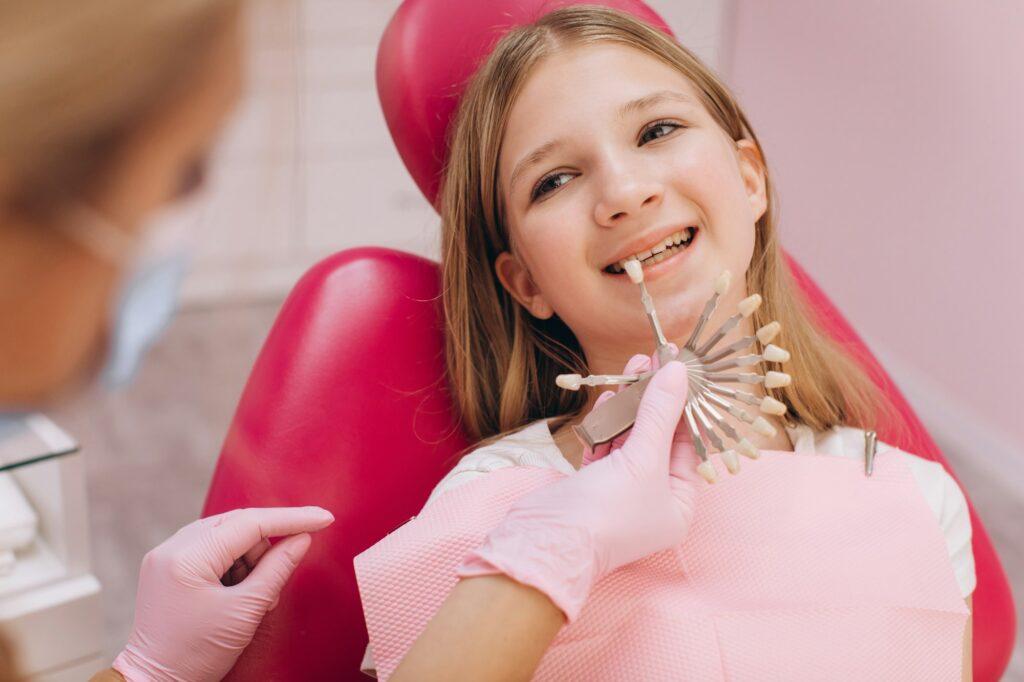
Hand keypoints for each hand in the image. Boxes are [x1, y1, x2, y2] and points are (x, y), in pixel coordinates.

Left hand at [112, 506, 333, 681]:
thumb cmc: (196, 654)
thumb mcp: (246, 612)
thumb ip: (277, 569)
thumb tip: (302, 539)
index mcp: (188, 557)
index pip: (251, 523)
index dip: (292, 519)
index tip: (324, 517)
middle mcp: (172, 547)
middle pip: (238, 524)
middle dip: (266, 546)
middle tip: (278, 578)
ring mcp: (166, 555)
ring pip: (226, 534)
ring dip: (249, 558)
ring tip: (251, 596)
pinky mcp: (167, 566)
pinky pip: (210, 548)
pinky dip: (232, 564)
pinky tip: (235, 592)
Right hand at [458, 354, 700, 620]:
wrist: (545, 541)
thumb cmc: (605, 511)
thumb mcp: (641, 459)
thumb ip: (659, 412)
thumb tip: (678, 371)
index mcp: (677, 506)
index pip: (687, 446)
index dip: (682, 406)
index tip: (678, 370)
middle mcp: (652, 501)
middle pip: (657, 440)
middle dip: (651, 400)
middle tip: (650, 360)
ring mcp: (619, 494)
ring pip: (628, 440)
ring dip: (627, 407)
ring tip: (629, 368)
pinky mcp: (590, 486)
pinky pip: (604, 449)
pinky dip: (605, 426)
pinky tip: (607, 398)